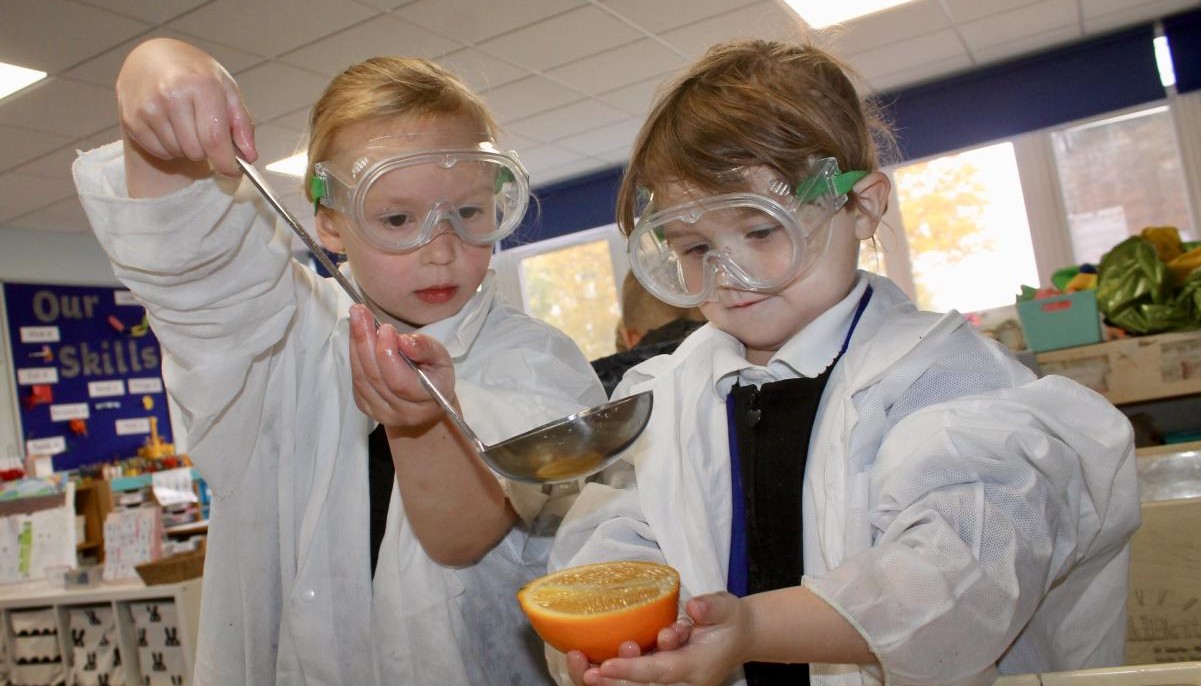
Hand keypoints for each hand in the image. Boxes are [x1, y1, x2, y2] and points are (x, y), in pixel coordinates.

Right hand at [116, 38, 255, 175]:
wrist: (151, 56)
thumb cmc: (194, 73)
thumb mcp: (226, 88)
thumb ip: (242, 123)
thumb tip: (249, 156)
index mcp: (200, 85)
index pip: (214, 138)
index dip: (226, 162)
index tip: (234, 171)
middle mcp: (171, 95)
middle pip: (197, 150)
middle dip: (207, 149)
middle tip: (205, 130)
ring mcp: (148, 108)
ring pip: (178, 153)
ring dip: (187, 147)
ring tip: (185, 122)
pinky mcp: (131, 120)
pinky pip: (160, 152)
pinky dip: (169, 146)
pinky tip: (169, 125)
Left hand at [348, 304, 455, 430]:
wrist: (426, 405)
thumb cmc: (435, 376)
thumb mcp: (441, 357)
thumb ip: (424, 348)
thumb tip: (403, 341)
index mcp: (427, 398)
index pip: (398, 380)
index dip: (387, 354)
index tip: (386, 327)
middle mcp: (402, 411)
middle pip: (375, 377)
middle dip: (365, 341)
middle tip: (359, 312)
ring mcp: (382, 412)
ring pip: (362, 378)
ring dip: (356, 346)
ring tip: (356, 318)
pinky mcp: (367, 407)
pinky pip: (356, 380)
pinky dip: (354, 356)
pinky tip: (357, 337)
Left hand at [581, 593, 751, 685]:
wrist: (738, 637)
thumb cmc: (728, 621)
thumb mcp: (726, 608)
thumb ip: (712, 608)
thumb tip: (695, 608)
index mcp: (696, 667)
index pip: (661, 671)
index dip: (633, 670)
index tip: (606, 666)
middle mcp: (682, 682)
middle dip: (613, 681)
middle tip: (587, 672)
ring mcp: (671, 684)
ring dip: (608, 681)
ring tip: (581, 667)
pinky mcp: (661, 679)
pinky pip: (634, 682)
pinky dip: (612, 676)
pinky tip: (587, 666)